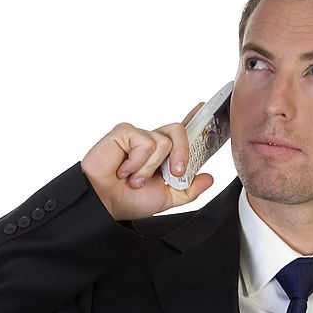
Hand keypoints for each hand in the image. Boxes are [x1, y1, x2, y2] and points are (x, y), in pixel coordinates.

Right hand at [81, 103, 214, 219]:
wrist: (104, 204)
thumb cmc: (127, 200)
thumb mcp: (167, 199)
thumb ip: (189, 190)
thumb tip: (208, 178)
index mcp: (161, 156)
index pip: (181, 134)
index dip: (193, 119)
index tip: (204, 108)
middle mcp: (150, 142)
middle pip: (179, 130)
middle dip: (183, 153)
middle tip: (175, 173)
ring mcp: (137, 136)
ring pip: (164, 141)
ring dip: (150, 168)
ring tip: (135, 179)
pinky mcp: (124, 132)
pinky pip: (145, 143)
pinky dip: (137, 162)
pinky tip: (123, 170)